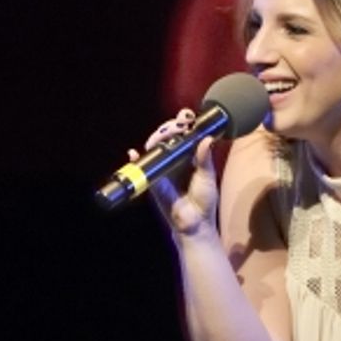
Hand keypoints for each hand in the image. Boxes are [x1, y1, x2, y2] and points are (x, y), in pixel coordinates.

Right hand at [131, 108, 217, 236]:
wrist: (194, 223)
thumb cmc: (204, 201)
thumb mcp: (207, 176)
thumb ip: (205, 158)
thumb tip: (206, 138)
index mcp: (188, 158)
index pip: (182, 136)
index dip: (182, 125)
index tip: (185, 117)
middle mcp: (174, 161)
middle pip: (167, 139)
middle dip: (169, 129)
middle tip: (176, 125)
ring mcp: (162, 170)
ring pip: (155, 149)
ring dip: (156, 138)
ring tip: (163, 134)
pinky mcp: (153, 181)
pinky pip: (142, 169)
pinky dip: (136, 161)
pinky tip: (134, 153)